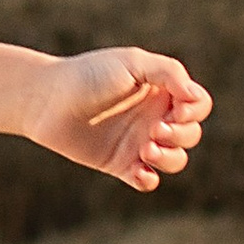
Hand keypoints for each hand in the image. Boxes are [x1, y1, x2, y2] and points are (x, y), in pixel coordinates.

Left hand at [31, 48, 212, 192]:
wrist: (46, 100)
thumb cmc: (88, 75)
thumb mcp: (132, 63)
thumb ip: (169, 73)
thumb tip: (194, 96)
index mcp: (160, 91)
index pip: (198, 105)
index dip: (194, 111)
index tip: (176, 110)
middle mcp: (153, 117)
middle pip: (191, 135)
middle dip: (181, 135)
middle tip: (154, 130)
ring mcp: (138, 142)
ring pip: (175, 160)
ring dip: (170, 158)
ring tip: (146, 149)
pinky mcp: (120, 164)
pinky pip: (147, 180)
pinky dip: (149, 179)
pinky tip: (139, 171)